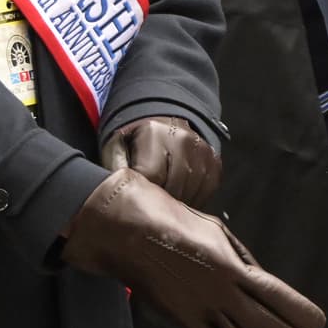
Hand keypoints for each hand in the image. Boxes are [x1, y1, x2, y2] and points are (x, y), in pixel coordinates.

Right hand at [63, 169, 324, 327]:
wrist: (128, 231)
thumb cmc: (177, 222)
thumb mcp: (219, 233)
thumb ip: (242, 261)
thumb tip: (262, 284)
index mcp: (232, 265)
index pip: (276, 295)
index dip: (300, 313)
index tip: (318, 324)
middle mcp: (219, 292)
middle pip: (264, 325)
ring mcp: (199, 310)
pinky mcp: (182, 323)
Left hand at [103, 116, 219, 205]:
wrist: (162, 124)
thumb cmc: (135, 142)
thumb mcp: (116, 149)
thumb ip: (113, 169)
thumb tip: (115, 195)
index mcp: (153, 131)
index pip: (150, 176)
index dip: (142, 192)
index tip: (136, 197)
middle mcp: (182, 138)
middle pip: (173, 187)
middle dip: (159, 200)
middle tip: (149, 203)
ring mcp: (202, 149)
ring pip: (191, 193)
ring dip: (177, 202)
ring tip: (164, 199)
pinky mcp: (214, 161)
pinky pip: (207, 191)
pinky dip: (193, 199)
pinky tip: (180, 195)